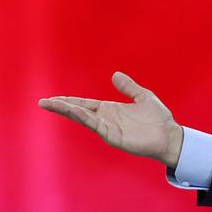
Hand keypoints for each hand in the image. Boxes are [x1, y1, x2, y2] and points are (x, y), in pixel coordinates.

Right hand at [38, 72, 184, 168]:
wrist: (169, 135)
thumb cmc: (158, 119)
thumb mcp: (143, 97)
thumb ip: (128, 87)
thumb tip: (115, 74)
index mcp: (111, 109)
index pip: (85, 104)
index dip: (70, 101)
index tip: (53, 98)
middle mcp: (106, 118)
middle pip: (79, 111)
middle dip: (61, 106)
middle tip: (43, 102)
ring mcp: (108, 128)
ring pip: (83, 118)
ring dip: (68, 111)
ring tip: (51, 104)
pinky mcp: (113, 136)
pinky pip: (96, 125)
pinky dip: (84, 118)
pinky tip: (74, 111)